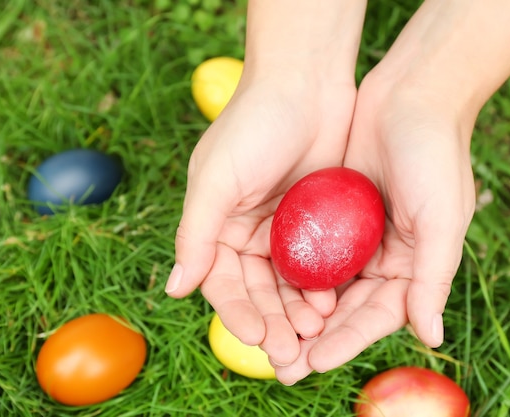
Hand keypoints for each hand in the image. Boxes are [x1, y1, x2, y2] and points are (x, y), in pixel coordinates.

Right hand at [166, 71, 356, 365]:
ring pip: (289, 284)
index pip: (223, 283)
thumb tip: (175, 288)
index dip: (238, 313)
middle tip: (292, 354)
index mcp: (215, 226)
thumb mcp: (215, 178)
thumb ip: (195, 233)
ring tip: (316, 333)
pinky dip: (323, 286)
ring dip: (299, 311)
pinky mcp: (316, 221)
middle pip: (258, 291)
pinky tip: (334, 303)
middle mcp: (246, 233)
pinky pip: (318, 263)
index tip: (259, 338)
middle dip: (273, 323)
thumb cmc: (253, 125)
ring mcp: (283, 229)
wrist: (304, 82)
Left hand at [274, 70, 476, 383]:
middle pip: (345, 308)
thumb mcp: (442, 218)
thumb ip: (433, 278)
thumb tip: (431, 337)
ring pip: (323, 284)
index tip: (314, 362)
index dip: (347, 342)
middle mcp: (385, 257)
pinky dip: (293, 270)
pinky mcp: (334, 211)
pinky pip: (310, 248)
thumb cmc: (435, 155)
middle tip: (283, 364)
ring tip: (269, 335)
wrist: (412, 94)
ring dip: (298, 310)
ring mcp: (357, 235)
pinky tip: (268, 287)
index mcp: (414, 267)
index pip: (377, 316)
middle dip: (315, 337)